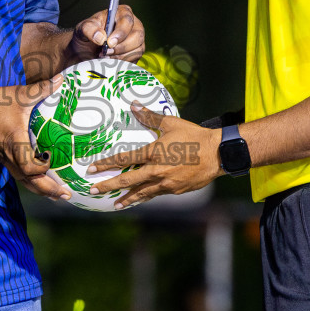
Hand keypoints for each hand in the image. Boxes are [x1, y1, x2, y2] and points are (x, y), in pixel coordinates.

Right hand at [0, 77, 73, 200]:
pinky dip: (29, 180)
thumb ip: (41, 88)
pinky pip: (16, 174)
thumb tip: (61, 79)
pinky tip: (37, 178)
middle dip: (48, 191)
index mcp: (14, 143)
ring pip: (22, 180)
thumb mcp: (18, 94)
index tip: (52, 157)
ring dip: (40, 188)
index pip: (30, 168)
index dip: (43, 168)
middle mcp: (8, 156)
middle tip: (66, 196)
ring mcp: (2, 158)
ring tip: (56, 194)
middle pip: (29, 182)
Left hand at [68, 3, 145, 62]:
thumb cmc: (87, 34)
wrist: (86, 50)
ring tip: (105, 56)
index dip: (120, 33)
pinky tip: (110, 61)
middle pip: (137, 36)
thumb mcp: (83, 28)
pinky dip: (122, 63)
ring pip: (137, 50)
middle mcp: (133, 25)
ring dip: (121, 57)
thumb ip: (89, 29)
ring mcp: (136, 40)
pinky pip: (135, 60)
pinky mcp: (136, 52)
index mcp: (121, 13)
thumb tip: (101, 37)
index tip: (109, 43)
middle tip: (106, 52)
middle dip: (122, 47)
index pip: (127, 21)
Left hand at [88, 103, 221, 209]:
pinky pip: (155, 194)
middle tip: (93, 190)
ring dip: (126, 199)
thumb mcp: (171, 123)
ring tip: (115, 205)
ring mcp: (166, 182)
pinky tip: (138, 200)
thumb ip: (150, 116)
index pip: (124, 159)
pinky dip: (144, 198)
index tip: (92, 169)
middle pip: (127, 180)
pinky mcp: (175, 190)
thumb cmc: (194, 136)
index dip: (106, 164)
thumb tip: (134, 105)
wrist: (217, 154)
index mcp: (154, 152)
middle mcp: (156, 170)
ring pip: (141, 193)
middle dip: (108, 186)